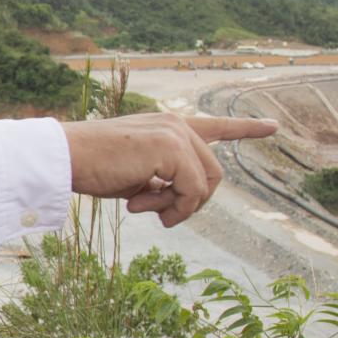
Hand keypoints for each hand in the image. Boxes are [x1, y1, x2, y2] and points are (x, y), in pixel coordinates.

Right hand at [62, 113, 276, 226]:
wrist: (64, 157)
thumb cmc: (91, 168)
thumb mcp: (135, 176)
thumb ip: (164, 182)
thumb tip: (183, 203)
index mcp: (167, 128)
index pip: (215, 126)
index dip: (246, 128)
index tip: (272, 126)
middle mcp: (176, 125)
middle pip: (212, 176)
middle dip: (188, 203)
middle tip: (152, 212)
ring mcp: (175, 134)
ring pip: (206, 185)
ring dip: (178, 208)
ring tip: (142, 208)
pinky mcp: (172, 148)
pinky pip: (191, 191)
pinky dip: (172, 209)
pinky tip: (138, 206)